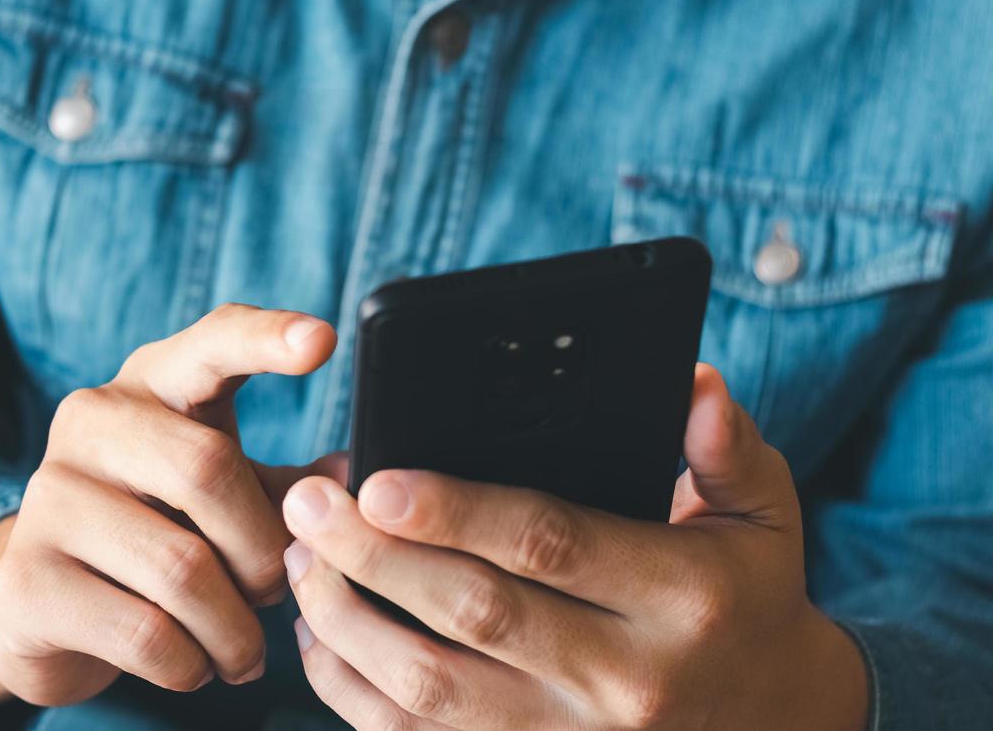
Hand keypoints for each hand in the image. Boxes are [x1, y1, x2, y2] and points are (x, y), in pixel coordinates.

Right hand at [0, 304, 344, 708]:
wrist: (38, 603)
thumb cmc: (155, 532)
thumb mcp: (221, 495)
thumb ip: (286, 486)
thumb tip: (357, 483)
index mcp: (151, 383)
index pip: (212, 341)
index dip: (266, 338)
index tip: (323, 341)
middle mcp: (91, 421)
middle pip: (208, 469)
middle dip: (264, 551)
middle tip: (274, 594)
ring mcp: (49, 497)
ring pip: (182, 569)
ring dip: (234, 629)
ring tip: (242, 650)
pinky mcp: (28, 579)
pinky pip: (146, 633)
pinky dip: (190, 665)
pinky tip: (190, 663)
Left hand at [282, 364, 868, 729]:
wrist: (778, 727)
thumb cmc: (749, 600)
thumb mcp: (764, 518)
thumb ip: (727, 448)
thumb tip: (693, 382)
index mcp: (680, 598)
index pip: (549, 544)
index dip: (455, 511)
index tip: (375, 478)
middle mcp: (624, 680)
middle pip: (473, 616)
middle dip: (373, 556)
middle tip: (305, 501)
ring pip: (431, 691)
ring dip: (347, 624)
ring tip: (299, 560)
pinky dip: (355, 694)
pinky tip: (319, 637)